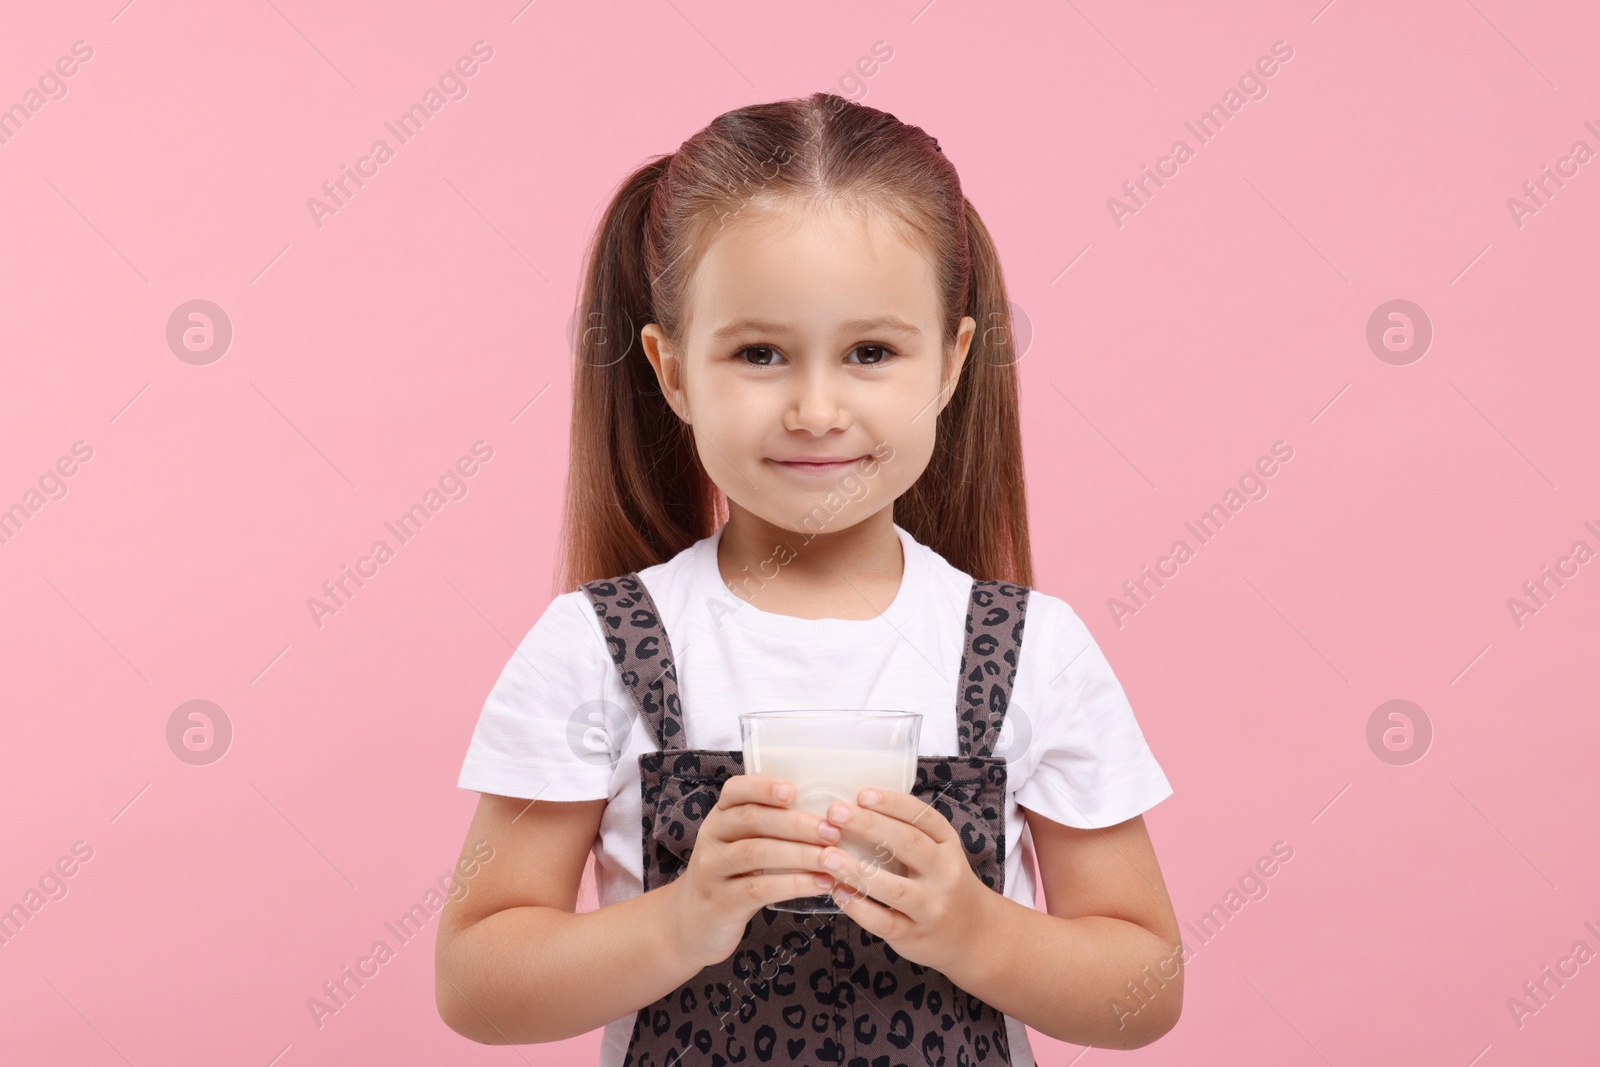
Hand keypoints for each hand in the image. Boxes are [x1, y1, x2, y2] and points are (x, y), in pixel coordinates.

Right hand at [663, 774, 838, 969]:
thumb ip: (770, 829)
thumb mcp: (740, 845)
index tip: (793, 791)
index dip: (763, 787)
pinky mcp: (721, 902)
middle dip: (796, 824)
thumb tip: (830, 817)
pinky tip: (819, 884)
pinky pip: (759, 888)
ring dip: (800, 855)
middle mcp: (711, 838)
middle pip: (753, 820)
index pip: (735, 791)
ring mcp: (712, 870)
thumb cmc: (732, 877)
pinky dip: (793, 885)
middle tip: (832, 832)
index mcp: (719, 817)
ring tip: (831, 860)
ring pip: (757, 853)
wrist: (692, 923)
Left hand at [818, 787, 993, 973]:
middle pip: (909, 844)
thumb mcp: (939, 852)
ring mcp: (931, 907)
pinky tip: (838, 892)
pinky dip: (859, 907)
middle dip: (869, 825)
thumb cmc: (942, 882)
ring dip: (858, 871)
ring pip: (896, 888)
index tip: (862, 794)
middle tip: (835, 812)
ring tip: (827, 856)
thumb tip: (855, 806)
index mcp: (947, 845)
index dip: (893, 803)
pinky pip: (884, 922)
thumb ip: (907, 832)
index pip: (924, 817)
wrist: (973, 933)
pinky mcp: (915, 935)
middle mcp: (944, 874)